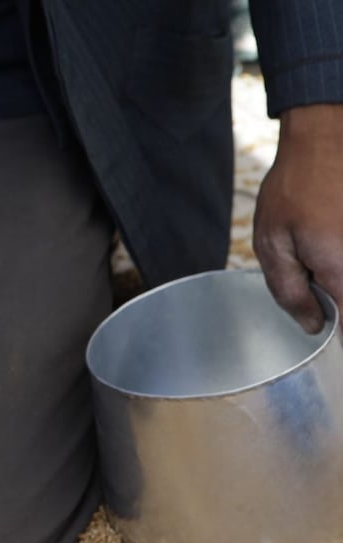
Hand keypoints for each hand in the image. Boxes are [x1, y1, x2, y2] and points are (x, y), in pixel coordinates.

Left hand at [254, 104, 342, 332]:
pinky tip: (331, 239)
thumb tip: (312, 325)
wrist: (327, 139)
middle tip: (318, 286)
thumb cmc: (294, 188)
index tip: (324, 325)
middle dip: (339, 304)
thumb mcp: (272, 243)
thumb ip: (290, 291)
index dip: (337, 337)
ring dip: (339, 279)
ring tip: (322, 252)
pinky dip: (340, 261)